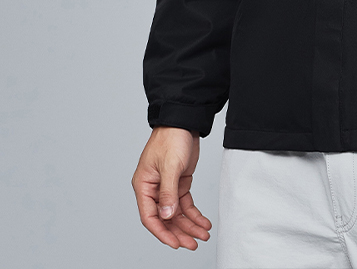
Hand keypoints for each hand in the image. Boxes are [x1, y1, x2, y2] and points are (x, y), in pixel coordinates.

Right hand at [131, 125, 211, 249]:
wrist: (184, 121)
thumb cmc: (171, 137)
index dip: (162, 232)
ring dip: (189, 225)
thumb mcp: (170, 166)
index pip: (149, 216)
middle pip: (165, 218)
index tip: (175, 243)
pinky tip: (203, 222)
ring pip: (176, 214)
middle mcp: (154, 189)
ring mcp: (167, 187)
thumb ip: (168, 192)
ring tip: (202, 235)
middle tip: (193, 244)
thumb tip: (166, 216)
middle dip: (179, 232)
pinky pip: (185, 204)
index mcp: (144, 185)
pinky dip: (194, 214)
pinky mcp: (180, 183)